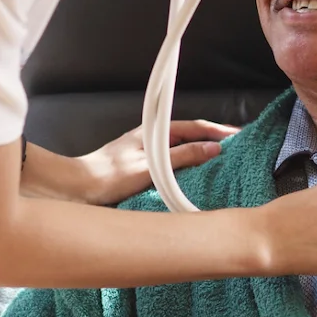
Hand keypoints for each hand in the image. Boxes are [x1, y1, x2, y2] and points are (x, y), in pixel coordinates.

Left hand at [27, 120, 237, 205]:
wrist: (76, 189)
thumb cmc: (108, 176)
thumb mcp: (152, 166)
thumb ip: (184, 156)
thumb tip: (214, 149)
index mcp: (154, 132)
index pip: (195, 127)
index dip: (218, 131)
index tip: (239, 136)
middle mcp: (151, 139)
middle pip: (190, 135)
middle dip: (214, 139)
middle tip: (238, 147)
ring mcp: (146, 153)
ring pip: (182, 149)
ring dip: (202, 152)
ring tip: (223, 161)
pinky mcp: (141, 169)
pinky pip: (172, 163)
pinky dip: (188, 166)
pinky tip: (195, 176)